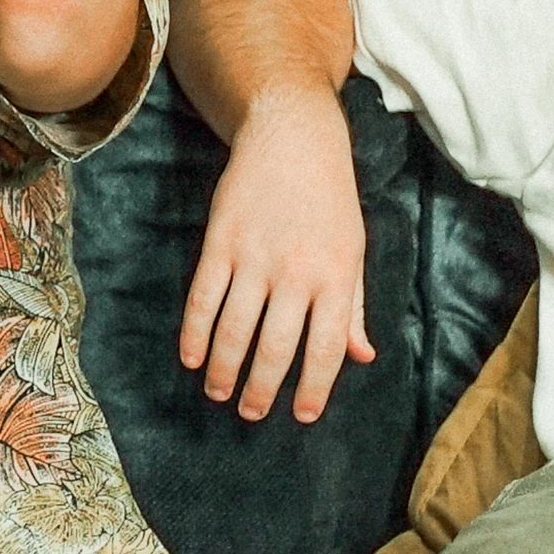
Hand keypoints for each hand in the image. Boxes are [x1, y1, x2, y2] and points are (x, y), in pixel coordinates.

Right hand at [179, 90, 373, 422]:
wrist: (293, 137)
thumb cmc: (330, 199)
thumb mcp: (353, 250)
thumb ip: (355, 307)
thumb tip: (361, 357)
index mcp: (337, 277)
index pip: (326, 348)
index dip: (314, 388)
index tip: (302, 416)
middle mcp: (297, 271)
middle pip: (275, 347)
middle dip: (261, 389)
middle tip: (251, 413)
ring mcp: (256, 256)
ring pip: (235, 330)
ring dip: (224, 369)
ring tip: (219, 393)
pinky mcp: (221, 242)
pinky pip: (204, 298)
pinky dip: (195, 332)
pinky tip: (192, 357)